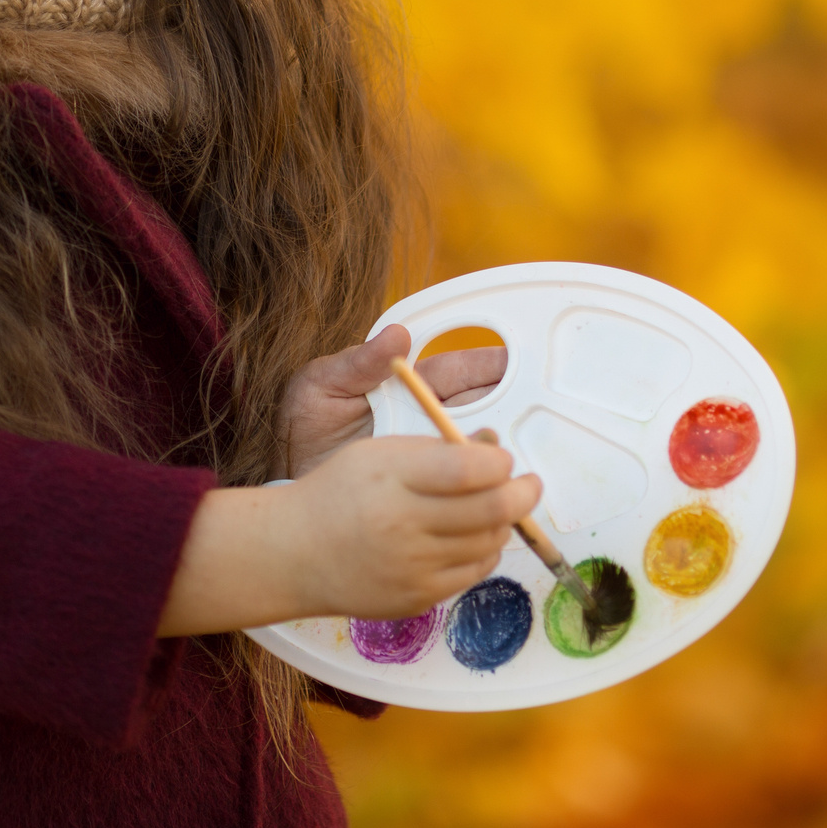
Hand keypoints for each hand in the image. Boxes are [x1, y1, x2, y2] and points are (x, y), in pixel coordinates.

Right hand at [157, 434, 541, 632]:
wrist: (294, 553)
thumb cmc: (339, 492)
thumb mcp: (378, 454)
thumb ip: (436, 449)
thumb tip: (494, 448)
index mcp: (390, 479)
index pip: (467, 469)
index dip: (498, 462)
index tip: (502, 458)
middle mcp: (403, 526)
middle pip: (491, 510)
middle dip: (523, 493)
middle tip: (528, 484)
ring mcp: (413, 568)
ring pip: (489, 544)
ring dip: (502, 522)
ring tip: (493, 508)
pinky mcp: (419, 598)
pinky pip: (473, 573)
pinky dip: (482, 551)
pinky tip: (469, 537)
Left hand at [280, 324, 510, 476]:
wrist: (288, 477)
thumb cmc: (304, 425)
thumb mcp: (322, 385)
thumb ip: (358, 363)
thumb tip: (396, 335)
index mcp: (410, 384)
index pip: (462, 370)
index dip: (493, 366)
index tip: (520, 364)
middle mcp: (429, 418)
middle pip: (485, 408)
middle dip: (513, 407)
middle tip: (538, 412)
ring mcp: (431, 453)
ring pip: (481, 448)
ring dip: (501, 450)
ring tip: (520, 453)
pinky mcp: (428, 486)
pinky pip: (464, 485)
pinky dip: (482, 487)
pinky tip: (497, 492)